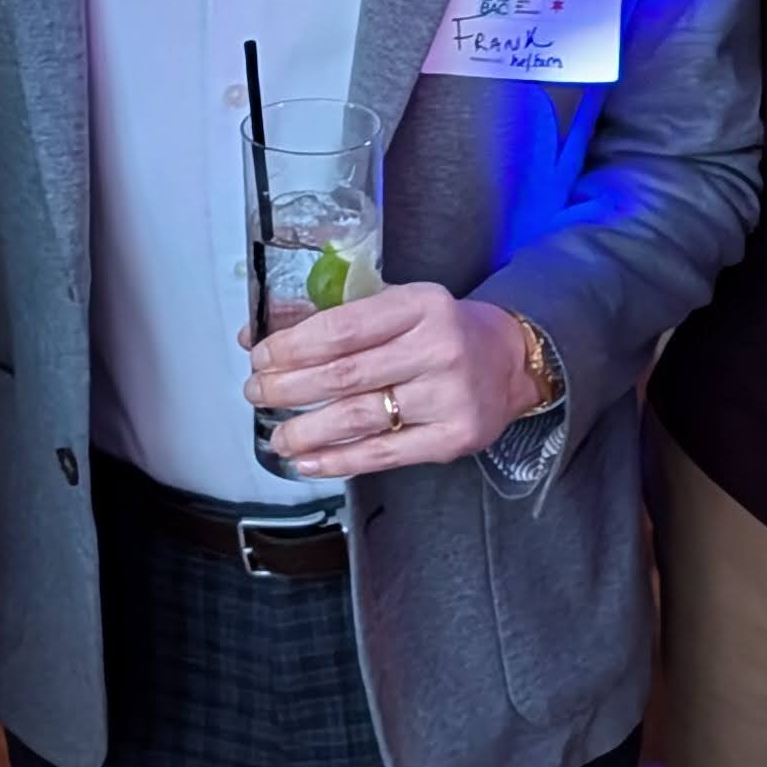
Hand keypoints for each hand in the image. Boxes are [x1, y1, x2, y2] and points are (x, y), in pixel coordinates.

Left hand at [248, 285, 547, 476]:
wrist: (510, 363)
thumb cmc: (441, 332)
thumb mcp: (397, 307)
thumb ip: (332, 318)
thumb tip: (256, 334)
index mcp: (421, 305)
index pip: (342, 328)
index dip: (291, 346)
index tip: (259, 356)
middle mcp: (438, 348)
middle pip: (343, 375)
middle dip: (287, 387)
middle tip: (256, 394)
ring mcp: (448, 396)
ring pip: (357, 418)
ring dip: (305, 430)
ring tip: (277, 435)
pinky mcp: (453, 438)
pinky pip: (382, 454)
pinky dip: (338, 460)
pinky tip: (308, 461)